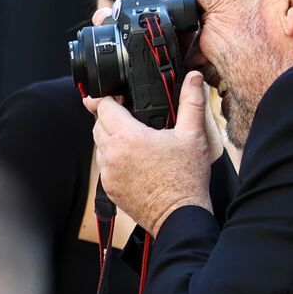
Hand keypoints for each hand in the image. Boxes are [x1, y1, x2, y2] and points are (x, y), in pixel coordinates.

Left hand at [88, 72, 213, 236]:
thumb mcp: (192, 135)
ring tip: (134, 139)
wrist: (180, 214)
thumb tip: (194, 78)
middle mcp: (111, 153)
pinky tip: (133, 159)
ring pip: (99, 145)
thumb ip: (191, 102)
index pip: (104, 107)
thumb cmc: (187, 178)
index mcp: (127, 136)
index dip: (110, 98)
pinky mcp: (108, 187)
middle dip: (110, 117)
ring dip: (110, 138)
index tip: (119, 97)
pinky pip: (104, 165)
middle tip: (129, 116)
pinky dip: (113, 158)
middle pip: (98, 124)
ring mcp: (107, 172)